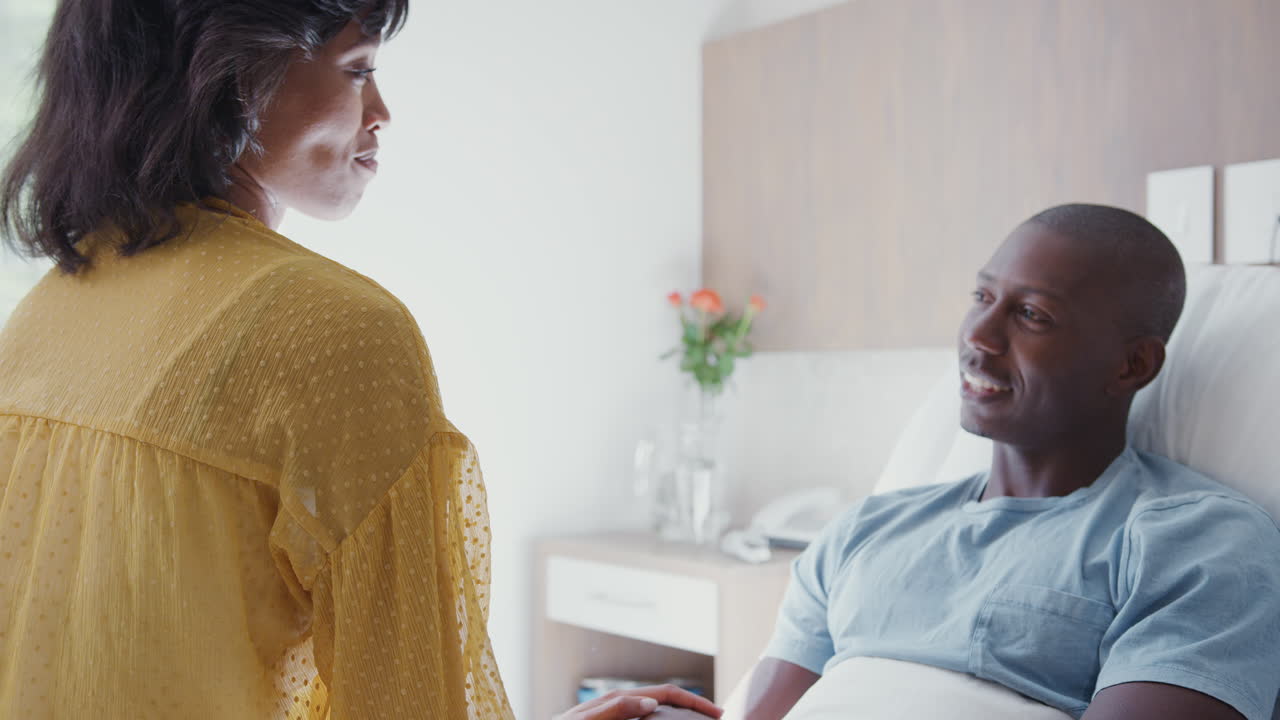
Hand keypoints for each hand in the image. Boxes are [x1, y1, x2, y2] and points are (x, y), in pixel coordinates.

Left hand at [554, 684, 722, 719]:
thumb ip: (617, 709)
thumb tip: (652, 703)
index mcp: (621, 698)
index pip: (668, 693)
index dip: (695, 701)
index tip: (717, 713)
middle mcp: (622, 702)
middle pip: (668, 699)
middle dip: (694, 706)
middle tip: (716, 718)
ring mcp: (619, 713)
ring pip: (659, 710)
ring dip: (680, 713)